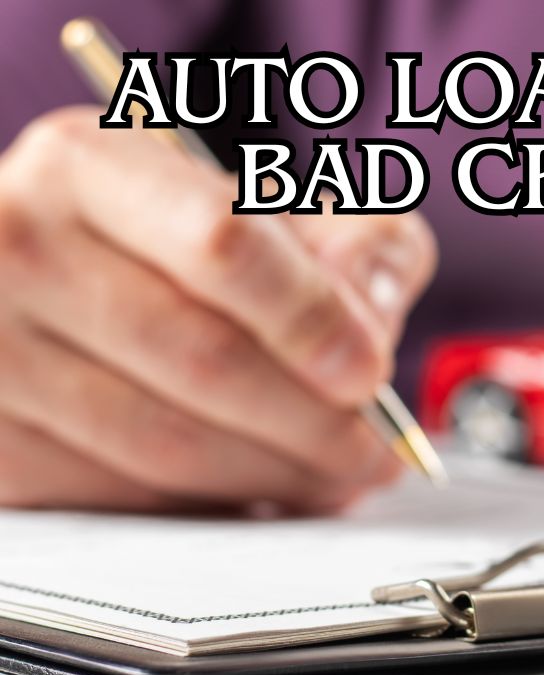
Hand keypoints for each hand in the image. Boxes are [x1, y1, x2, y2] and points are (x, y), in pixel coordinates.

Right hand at [0, 107, 436, 512]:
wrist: (52, 285)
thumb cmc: (175, 246)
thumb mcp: (273, 208)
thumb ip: (357, 242)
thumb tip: (374, 315)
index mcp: (93, 168)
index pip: (222, 243)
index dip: (311, 318)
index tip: (369, 372)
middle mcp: (22, 247)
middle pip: (203, 358)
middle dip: (316, 423)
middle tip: (374, 450)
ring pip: (167, 443)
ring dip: (275, 475)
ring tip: (334, 474)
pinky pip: (127, 496)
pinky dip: (213, 503)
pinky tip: (260, 488)